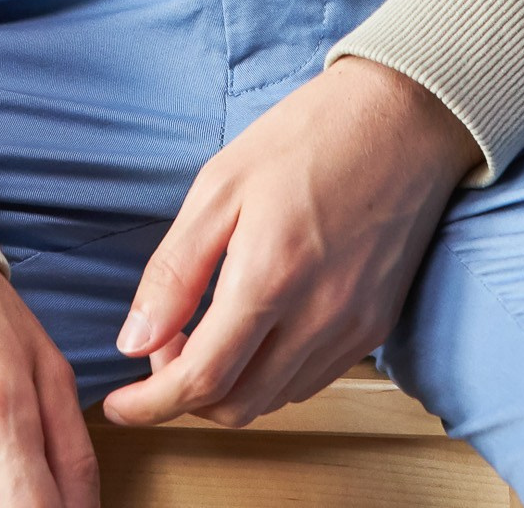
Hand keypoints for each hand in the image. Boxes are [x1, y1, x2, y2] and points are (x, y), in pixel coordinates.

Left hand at [98, 58, 477, 430]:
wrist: (403, 115)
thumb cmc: (311, 134)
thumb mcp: (222, 183)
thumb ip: (175, 270)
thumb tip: (134, 340)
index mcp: (270, 275)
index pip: (201, 380)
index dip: (150, 404)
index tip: (119, 403)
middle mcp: (317, 316)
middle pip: (236, 406)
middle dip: (186, 395)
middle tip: (166, 346)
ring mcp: (353, 326)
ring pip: (275, 400)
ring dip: (230, 387)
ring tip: (209, 332)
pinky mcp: (376, 325)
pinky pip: (313, 380)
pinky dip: (272, 375)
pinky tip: (258, 330)